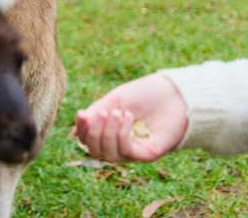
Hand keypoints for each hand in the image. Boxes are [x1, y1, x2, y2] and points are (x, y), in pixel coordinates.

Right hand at [71, 73, 188, 162]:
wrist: (174, 93)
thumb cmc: (144, 95)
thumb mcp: (113, 101)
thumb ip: (94, 116)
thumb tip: (74, 135)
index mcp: (109, 132)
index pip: (87, 140)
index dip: (81, 129)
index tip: (81, 113)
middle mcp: (119, 145)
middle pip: (95, 151)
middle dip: (93, 132)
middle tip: (102, 112)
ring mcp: (133, 151)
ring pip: (108, 155)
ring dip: (108, 133)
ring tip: (118, 112)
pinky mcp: (147, 154)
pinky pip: (126, 152)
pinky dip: (122, 134)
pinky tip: (128, 117)